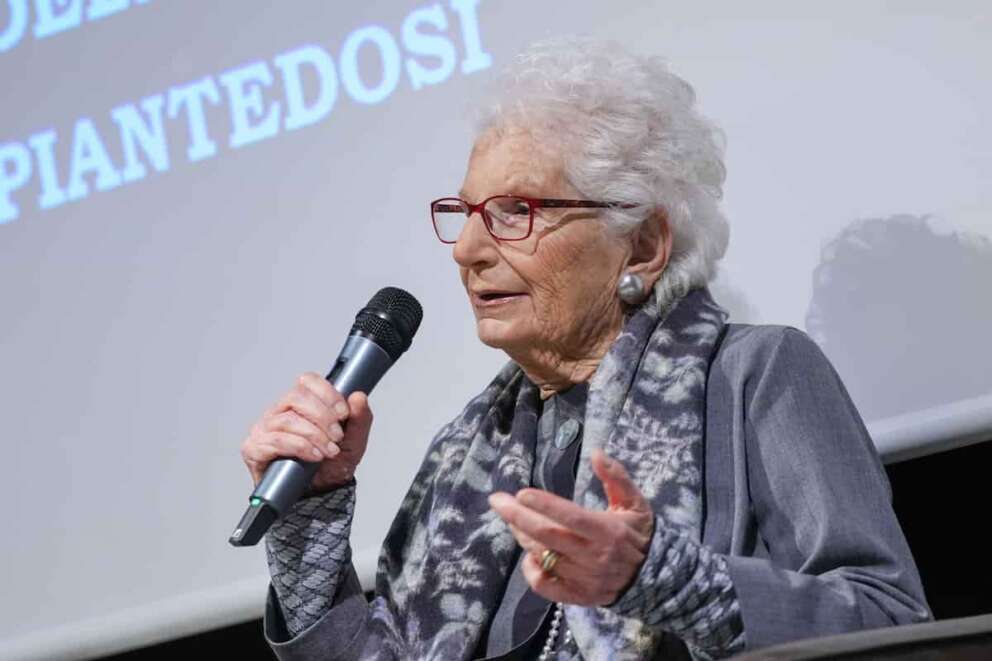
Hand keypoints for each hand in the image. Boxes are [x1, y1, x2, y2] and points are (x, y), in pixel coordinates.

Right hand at [240, 372, 372, 494]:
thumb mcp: (354, 441)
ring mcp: (265, 429)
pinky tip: (313, 456)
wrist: (318, 495)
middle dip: (323, 417)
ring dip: (314, 436)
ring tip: (328, 451)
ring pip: (288, 420)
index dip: (327, 393)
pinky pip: (276, 441)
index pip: (307, 381)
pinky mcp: (254, 448)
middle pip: (296, 397)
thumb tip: (358, 397)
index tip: (343, 412)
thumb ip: (360, 418)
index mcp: (301, 404)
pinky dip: (300, 447)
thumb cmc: (331, 465)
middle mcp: (280, 412)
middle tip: (337, 436)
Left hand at [488, 449, 653, 605]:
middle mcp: (594, 556)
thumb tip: (597, 452)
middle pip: (548, 536)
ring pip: (544, 557)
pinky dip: (531, 570)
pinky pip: (545, 586)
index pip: (570, 517)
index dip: (544, 505)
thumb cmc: (638, 534)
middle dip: (518, 517)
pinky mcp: (578, 596)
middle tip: (497, 501)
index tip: (521, 493)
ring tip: (512, 519)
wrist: (654, 578)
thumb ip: (616, 477)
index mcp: (608, 531)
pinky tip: (528, 554)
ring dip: (523, 537)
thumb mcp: (635, 502)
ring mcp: (585, 579)